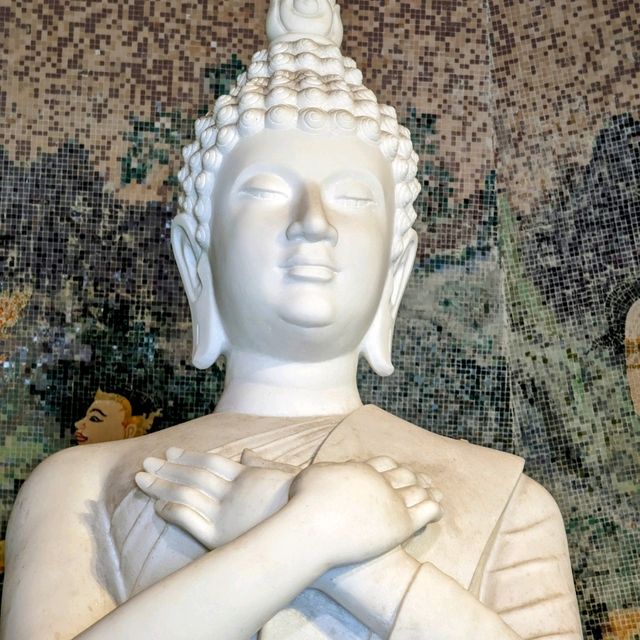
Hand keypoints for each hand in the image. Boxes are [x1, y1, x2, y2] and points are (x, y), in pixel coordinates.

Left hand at [135, 448, 296, 547]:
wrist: (311, 526)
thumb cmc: (301, 500)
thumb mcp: (283, 476)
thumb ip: (261, 464)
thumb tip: (247, 453)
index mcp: (245, 475)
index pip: (210, 462)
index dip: (188, 456)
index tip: (171, 451)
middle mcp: (231, 491)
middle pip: (193, 474)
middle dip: (168, 468)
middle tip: (147, 462)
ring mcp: (224, 512)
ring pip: (186, 493)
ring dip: (162, 485)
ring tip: (142, 479)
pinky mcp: (220, 536)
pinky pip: (189, 520)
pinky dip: (172, 511)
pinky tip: (158, 506)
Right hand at [312, 460, 442, 590]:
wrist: (313, 528)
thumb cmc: (305, 504)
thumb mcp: (312, 476)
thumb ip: (325, 471)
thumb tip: (325, 472)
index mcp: (361, 469)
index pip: (385, 464)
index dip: (394, 467)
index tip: (399, 471)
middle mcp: (380, 481)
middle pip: (405, 475)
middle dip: (415, 478)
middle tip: (423, 482)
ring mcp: (392, 501)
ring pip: (419, 491)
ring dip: (429, 491)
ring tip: (436, 495)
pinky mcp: (401, 523)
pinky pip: (427, 511)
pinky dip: (435, 507)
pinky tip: (438, 510)